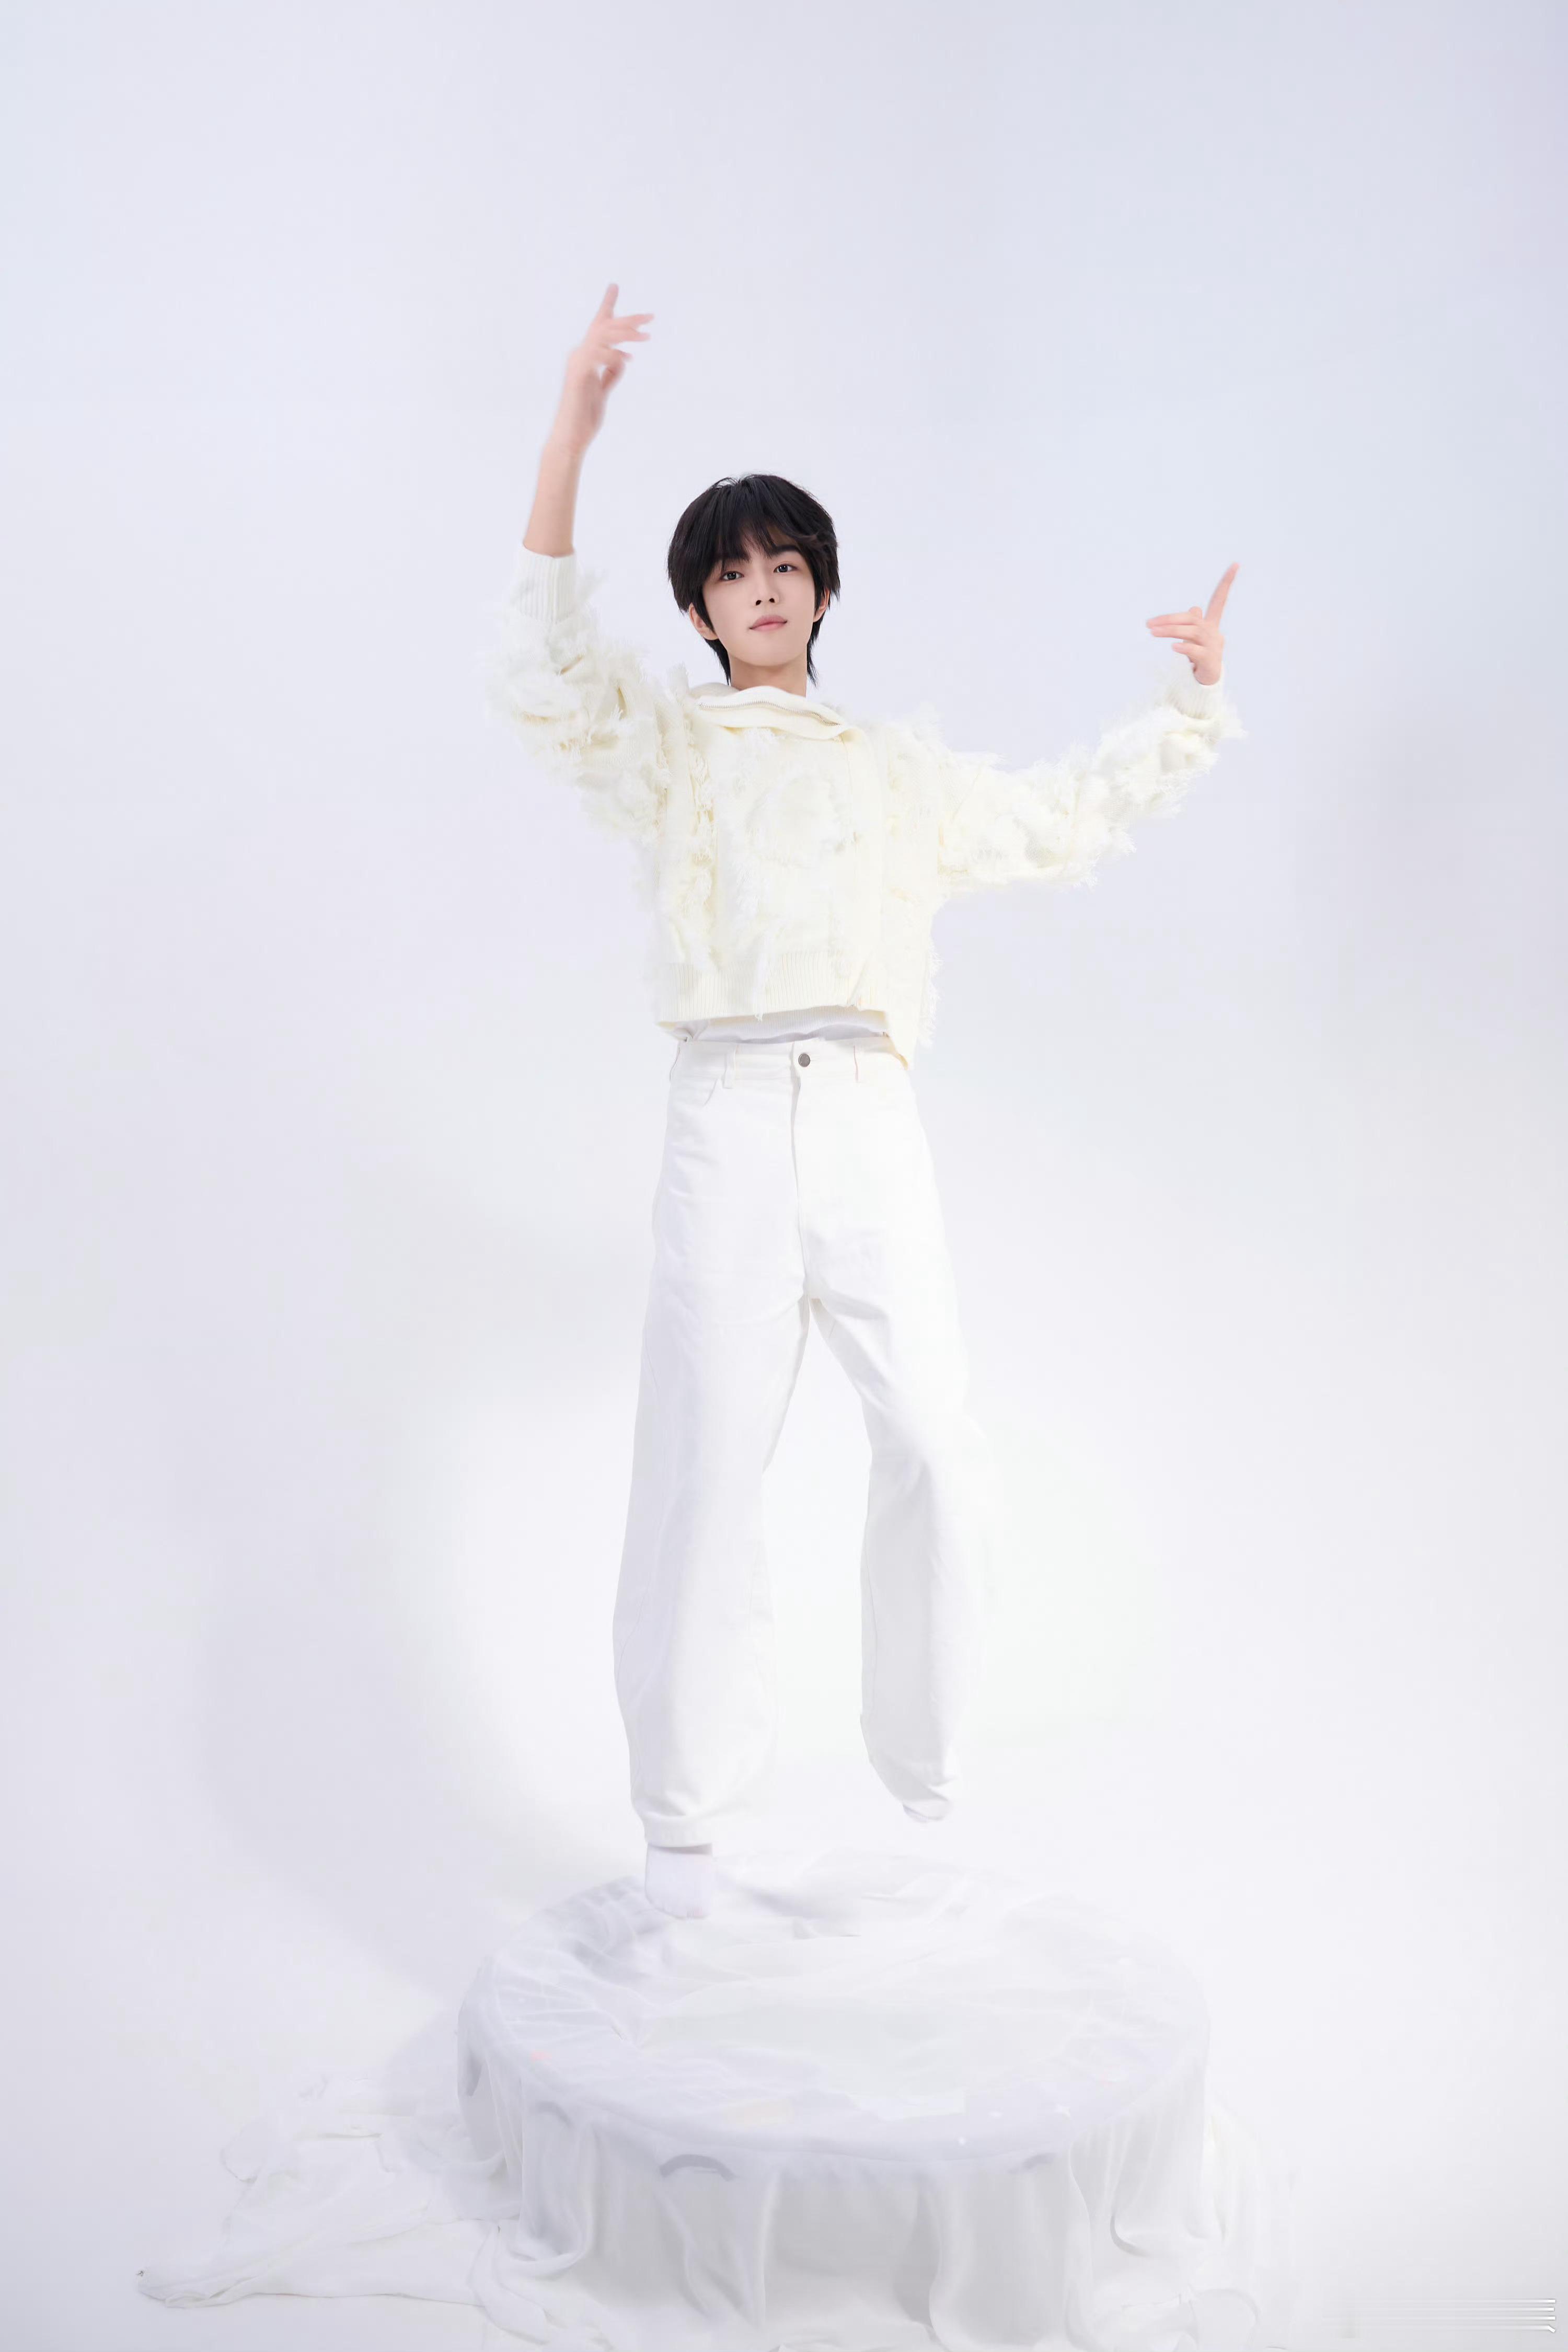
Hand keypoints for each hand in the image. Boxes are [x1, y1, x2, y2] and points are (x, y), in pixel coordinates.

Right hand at [551, 283, 653, 453]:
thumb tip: (622, 360)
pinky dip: (612, 354)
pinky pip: (596, 356)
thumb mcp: (602, 392)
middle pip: (603, 327)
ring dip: (625, 335)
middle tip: (650, 317)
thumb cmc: (584, 418)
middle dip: (627, 320)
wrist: (570, 438)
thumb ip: (610, 375)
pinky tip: (627, 359)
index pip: (598, 328)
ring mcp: (577, 365)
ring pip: (601, 337)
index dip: (607, 306)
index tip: (614, 286)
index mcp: (586, 358)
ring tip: (646, 337)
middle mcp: (579, 356)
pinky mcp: (577, 376)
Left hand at [1145, 563, 1237, 687]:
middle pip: (1192, 619)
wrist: (1207, 681)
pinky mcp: (1210, 660)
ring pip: (1191, 633)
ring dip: (1170, 631)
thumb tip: (1193, 609)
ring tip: (1152, 632)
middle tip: (1149, 624)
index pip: (1220, 599)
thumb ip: (1191, 623)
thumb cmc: (1199, 655)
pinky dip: (1184, 647)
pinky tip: (1172, 647)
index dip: (1227, 582)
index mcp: (1211, 623)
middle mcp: (1214, 632)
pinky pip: (1195, 651)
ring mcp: (1213, 646)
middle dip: (1170, 619)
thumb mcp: (1195, 638)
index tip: (1236, 564)